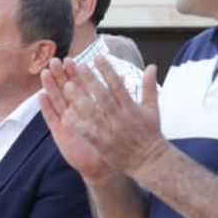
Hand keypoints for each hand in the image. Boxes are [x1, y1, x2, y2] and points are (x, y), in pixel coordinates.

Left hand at [45, 59, 168, 176]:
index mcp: (131, 108)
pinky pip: (87, 132)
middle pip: (103, 96)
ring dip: (79, 99)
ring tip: (67, 85)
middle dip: (90, 80)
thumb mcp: (153, 108)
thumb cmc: (150, 133)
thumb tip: (152, 66)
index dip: (107, 70)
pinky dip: (77, 123)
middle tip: (78, 66)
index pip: (117, 85)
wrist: (149, 160)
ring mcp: (110, 132)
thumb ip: (149, 86)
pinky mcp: (102, 144)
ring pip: (92, 113)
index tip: (97, 57)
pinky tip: (65, 113)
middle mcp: (120, 118)